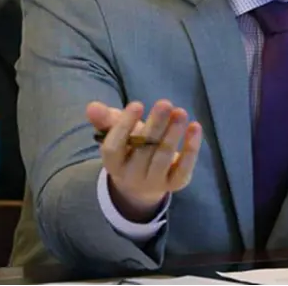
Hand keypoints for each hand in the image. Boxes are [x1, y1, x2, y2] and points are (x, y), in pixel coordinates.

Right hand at [87, 99, 202, 221]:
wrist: (143, 181)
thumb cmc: (129, 148)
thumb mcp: (116, 133)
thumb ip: (105, 119)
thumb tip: (92, 106)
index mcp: (112, 162)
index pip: (114, 146)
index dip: (124, 125)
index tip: (137, 104)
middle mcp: (131, 175)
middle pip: (143, 149)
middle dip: (155, 125)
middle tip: (165, 103)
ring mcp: (154, 182)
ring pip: (164, 157)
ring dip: (173, 133)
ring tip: (181, 112)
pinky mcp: (175, 183)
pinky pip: (184, 168)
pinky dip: (191, 148)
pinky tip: (195, 127)